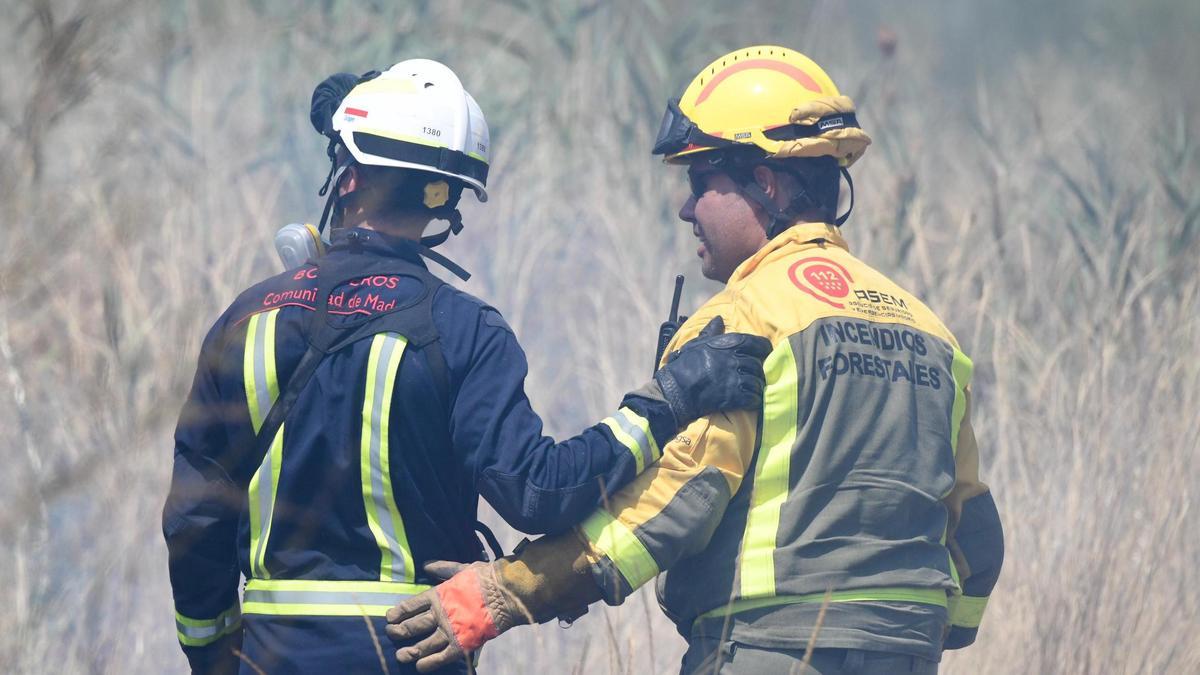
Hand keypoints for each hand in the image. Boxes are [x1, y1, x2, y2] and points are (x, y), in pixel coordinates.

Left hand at [386, 561, 526, 672]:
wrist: (506, 593)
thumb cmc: (485, 579)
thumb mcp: (461, 568)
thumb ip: (443, 568)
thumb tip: (426, 565)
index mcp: (438, 595)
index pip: (411, 605)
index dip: (399, 612)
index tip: (389, 617)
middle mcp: (439, 614)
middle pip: (413, 626)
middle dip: (399, 631)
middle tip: (391, 634)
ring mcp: (449, 631)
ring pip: (423, 644)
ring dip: (410, 651)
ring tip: (400, 655)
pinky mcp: (461, 644)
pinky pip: (441, 657)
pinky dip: (429, 663)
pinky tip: (419, 666)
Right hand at [654, 316, 771, 426]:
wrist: (675, 391)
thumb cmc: (684, 366)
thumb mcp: (696, 344)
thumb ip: (711, 332)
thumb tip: (718, 319)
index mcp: (728, 344)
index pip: (759, 344)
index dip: (764, 351)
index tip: (763, 356)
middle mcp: (734, 359)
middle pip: (759, 365)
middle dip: (758, 372)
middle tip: (754, 376)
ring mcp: (735, 378)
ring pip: (758, 383)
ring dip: (756, 388)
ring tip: (751, 390)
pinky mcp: (733, 397)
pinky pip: (753, 398)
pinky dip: (753, 401)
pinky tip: (749, 401)